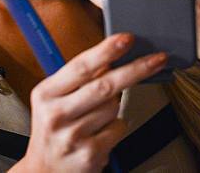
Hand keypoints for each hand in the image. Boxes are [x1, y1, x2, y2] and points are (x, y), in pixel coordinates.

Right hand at [10, 34, 167, 172]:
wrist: (43, 171)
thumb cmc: (52, 127)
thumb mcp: (54, 98)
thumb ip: (77, 78)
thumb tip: (109, 58)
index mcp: (46, 93)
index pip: (81, 67)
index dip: (106, 51)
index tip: (125, 39)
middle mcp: (57, 114)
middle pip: (105, 86)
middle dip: (135, 70)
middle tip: (156, 59)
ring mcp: (73, 137)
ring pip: (113, 107)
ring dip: (114, 105)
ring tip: (95, 115)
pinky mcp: (90, 155)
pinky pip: (118, 128)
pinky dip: (115, 126)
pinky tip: (100, 132)